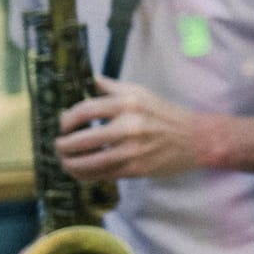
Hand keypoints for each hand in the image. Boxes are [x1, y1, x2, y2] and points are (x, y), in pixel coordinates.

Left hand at [55, 75, 214, 179]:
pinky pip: (101, 175)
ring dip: (69, 163)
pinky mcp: (134, 169)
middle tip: (58, 145)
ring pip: (88, 162)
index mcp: (127, 103)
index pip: (84, 110)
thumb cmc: (165, 114)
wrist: (195, 139)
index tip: (62, 125)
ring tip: (64, 161)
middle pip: (81, 139)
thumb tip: (86, 78)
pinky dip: (84, 175)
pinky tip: (78, 172)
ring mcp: (130, 150)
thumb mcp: (141, 92)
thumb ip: (111, 87)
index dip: (66, 120)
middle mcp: (127, 126)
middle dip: (62, 145)